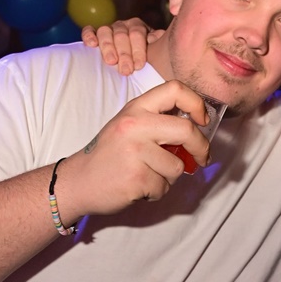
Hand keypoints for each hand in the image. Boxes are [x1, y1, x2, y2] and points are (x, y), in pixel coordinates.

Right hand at [58, 81, 211, 216]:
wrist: (78, 181)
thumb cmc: (108, 155)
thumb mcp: (128, 126)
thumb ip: (157, 123)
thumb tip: (196, 129)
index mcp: (135, 108)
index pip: (175, 89)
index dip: (197, 104)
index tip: (202, 120)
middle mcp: (135, 125)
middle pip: (186, 130)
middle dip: (201, 147)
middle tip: (202, 158)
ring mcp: (135, 152)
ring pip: (177, 166)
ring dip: (169, 176)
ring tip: (147, 175)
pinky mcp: (137, 178)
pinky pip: (164, 187)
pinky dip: (156, 192)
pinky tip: (138, 187)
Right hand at [80, 18, 159, 75]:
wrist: (131, 65)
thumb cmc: (144, 61)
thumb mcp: (154, 53)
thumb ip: (156, 45)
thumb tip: (154, 40)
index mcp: (138, 27)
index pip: (137, 34)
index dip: (138, 50)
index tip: (139, 66)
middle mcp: (123, 26)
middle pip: (121, 35)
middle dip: (124, 53)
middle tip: (126, 71)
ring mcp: (108, 29)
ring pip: (105, 31)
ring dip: (108, 47)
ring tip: (110, 62)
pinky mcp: (94, 35)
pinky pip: (89, 30)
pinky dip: (89, 35)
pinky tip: (91, 45)